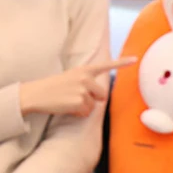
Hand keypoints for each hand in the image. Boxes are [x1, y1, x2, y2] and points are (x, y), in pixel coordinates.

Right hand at [20, 57, 136, 116]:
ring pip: (92, 106)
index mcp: (83, 70)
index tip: (135, 59)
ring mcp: (83, 90)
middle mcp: (85, 78)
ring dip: (82, 108)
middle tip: (74, 98)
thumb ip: (86, 81)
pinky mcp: (79, 101)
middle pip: (101, 95)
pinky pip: (86, 113)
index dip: (122, 63)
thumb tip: (100, 96)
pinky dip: (77, 113)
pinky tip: (66, 107)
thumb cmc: (52, 87)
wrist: (36, 94)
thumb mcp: (70, 78)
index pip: (106, 66)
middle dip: (91, 100)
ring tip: (67, 102)